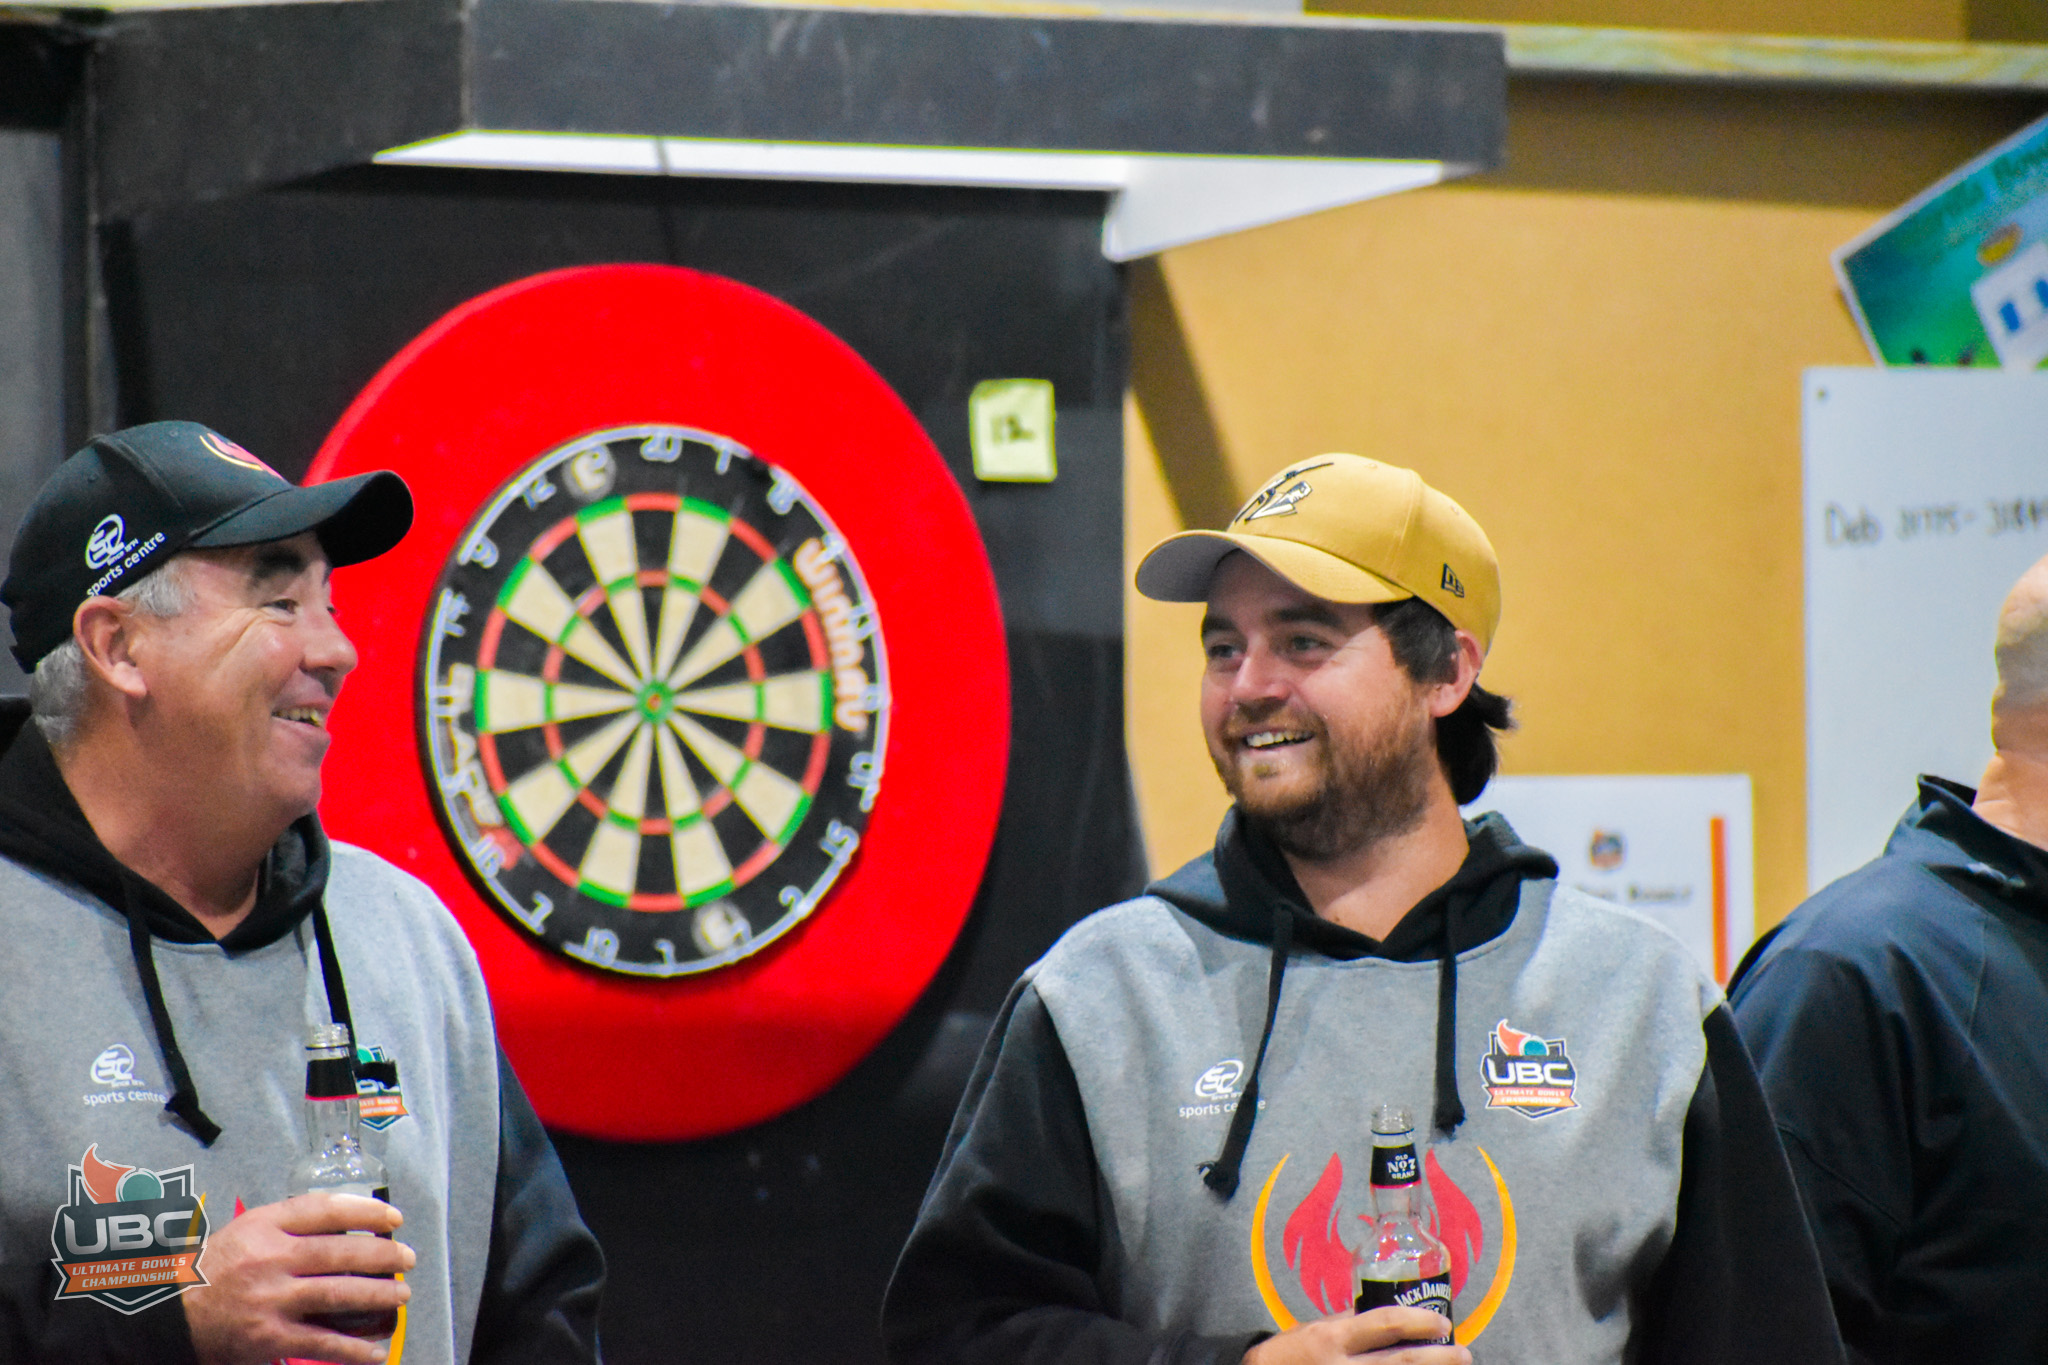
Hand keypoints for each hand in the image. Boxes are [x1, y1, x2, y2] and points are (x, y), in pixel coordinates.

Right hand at [183, 1193, 414, 1364]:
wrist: (166, 1317)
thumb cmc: (213, 1271)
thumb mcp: (244, 1232)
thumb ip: (289, 1226)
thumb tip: (347, 1224)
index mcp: (263, 1226)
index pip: (325, 1209)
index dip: (366, 1212)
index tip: (394, 1219)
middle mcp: (269, 1259)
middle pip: (340, 1252)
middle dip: (382, 1256)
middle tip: (407, 1259)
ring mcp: (270, 1300)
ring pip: (339, 1293)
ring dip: (378, 1296)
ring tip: (401, 1296)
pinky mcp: (269, 1338)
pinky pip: (321, 1343)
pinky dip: (353, 1349)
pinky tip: (375, 1351)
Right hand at [1243, 1308, 1468, 1363]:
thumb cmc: (1290, 1354)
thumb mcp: (1316, 1331)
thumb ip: (1349, 1326)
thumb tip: (1390, 1319)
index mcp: (1333, 1340)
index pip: (1385, 1324)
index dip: (1419, 1323)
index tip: (1443, 1324)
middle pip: (1402, 1364)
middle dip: (1439, 1359)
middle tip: (1464, 1353)